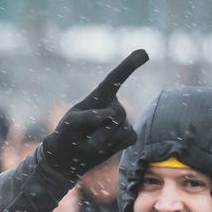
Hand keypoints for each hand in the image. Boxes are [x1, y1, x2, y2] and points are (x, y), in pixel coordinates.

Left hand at [39, 50, 147, 178]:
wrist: (70, 158)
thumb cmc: (67, 135)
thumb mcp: (70, 124)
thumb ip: (87, 116)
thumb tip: (110, 113)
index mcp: (99, 96)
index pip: (115, 79)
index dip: (129, 65)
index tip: (144, 53)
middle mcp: (114, 105)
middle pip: (118, 114)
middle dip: (101, 131)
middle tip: (86, 140)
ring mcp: (123, 120)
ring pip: (123, 130)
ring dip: (105, 140)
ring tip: (92, 143)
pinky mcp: (128, 134)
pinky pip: (129, 139)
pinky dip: (115, 146)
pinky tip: (105, 146)